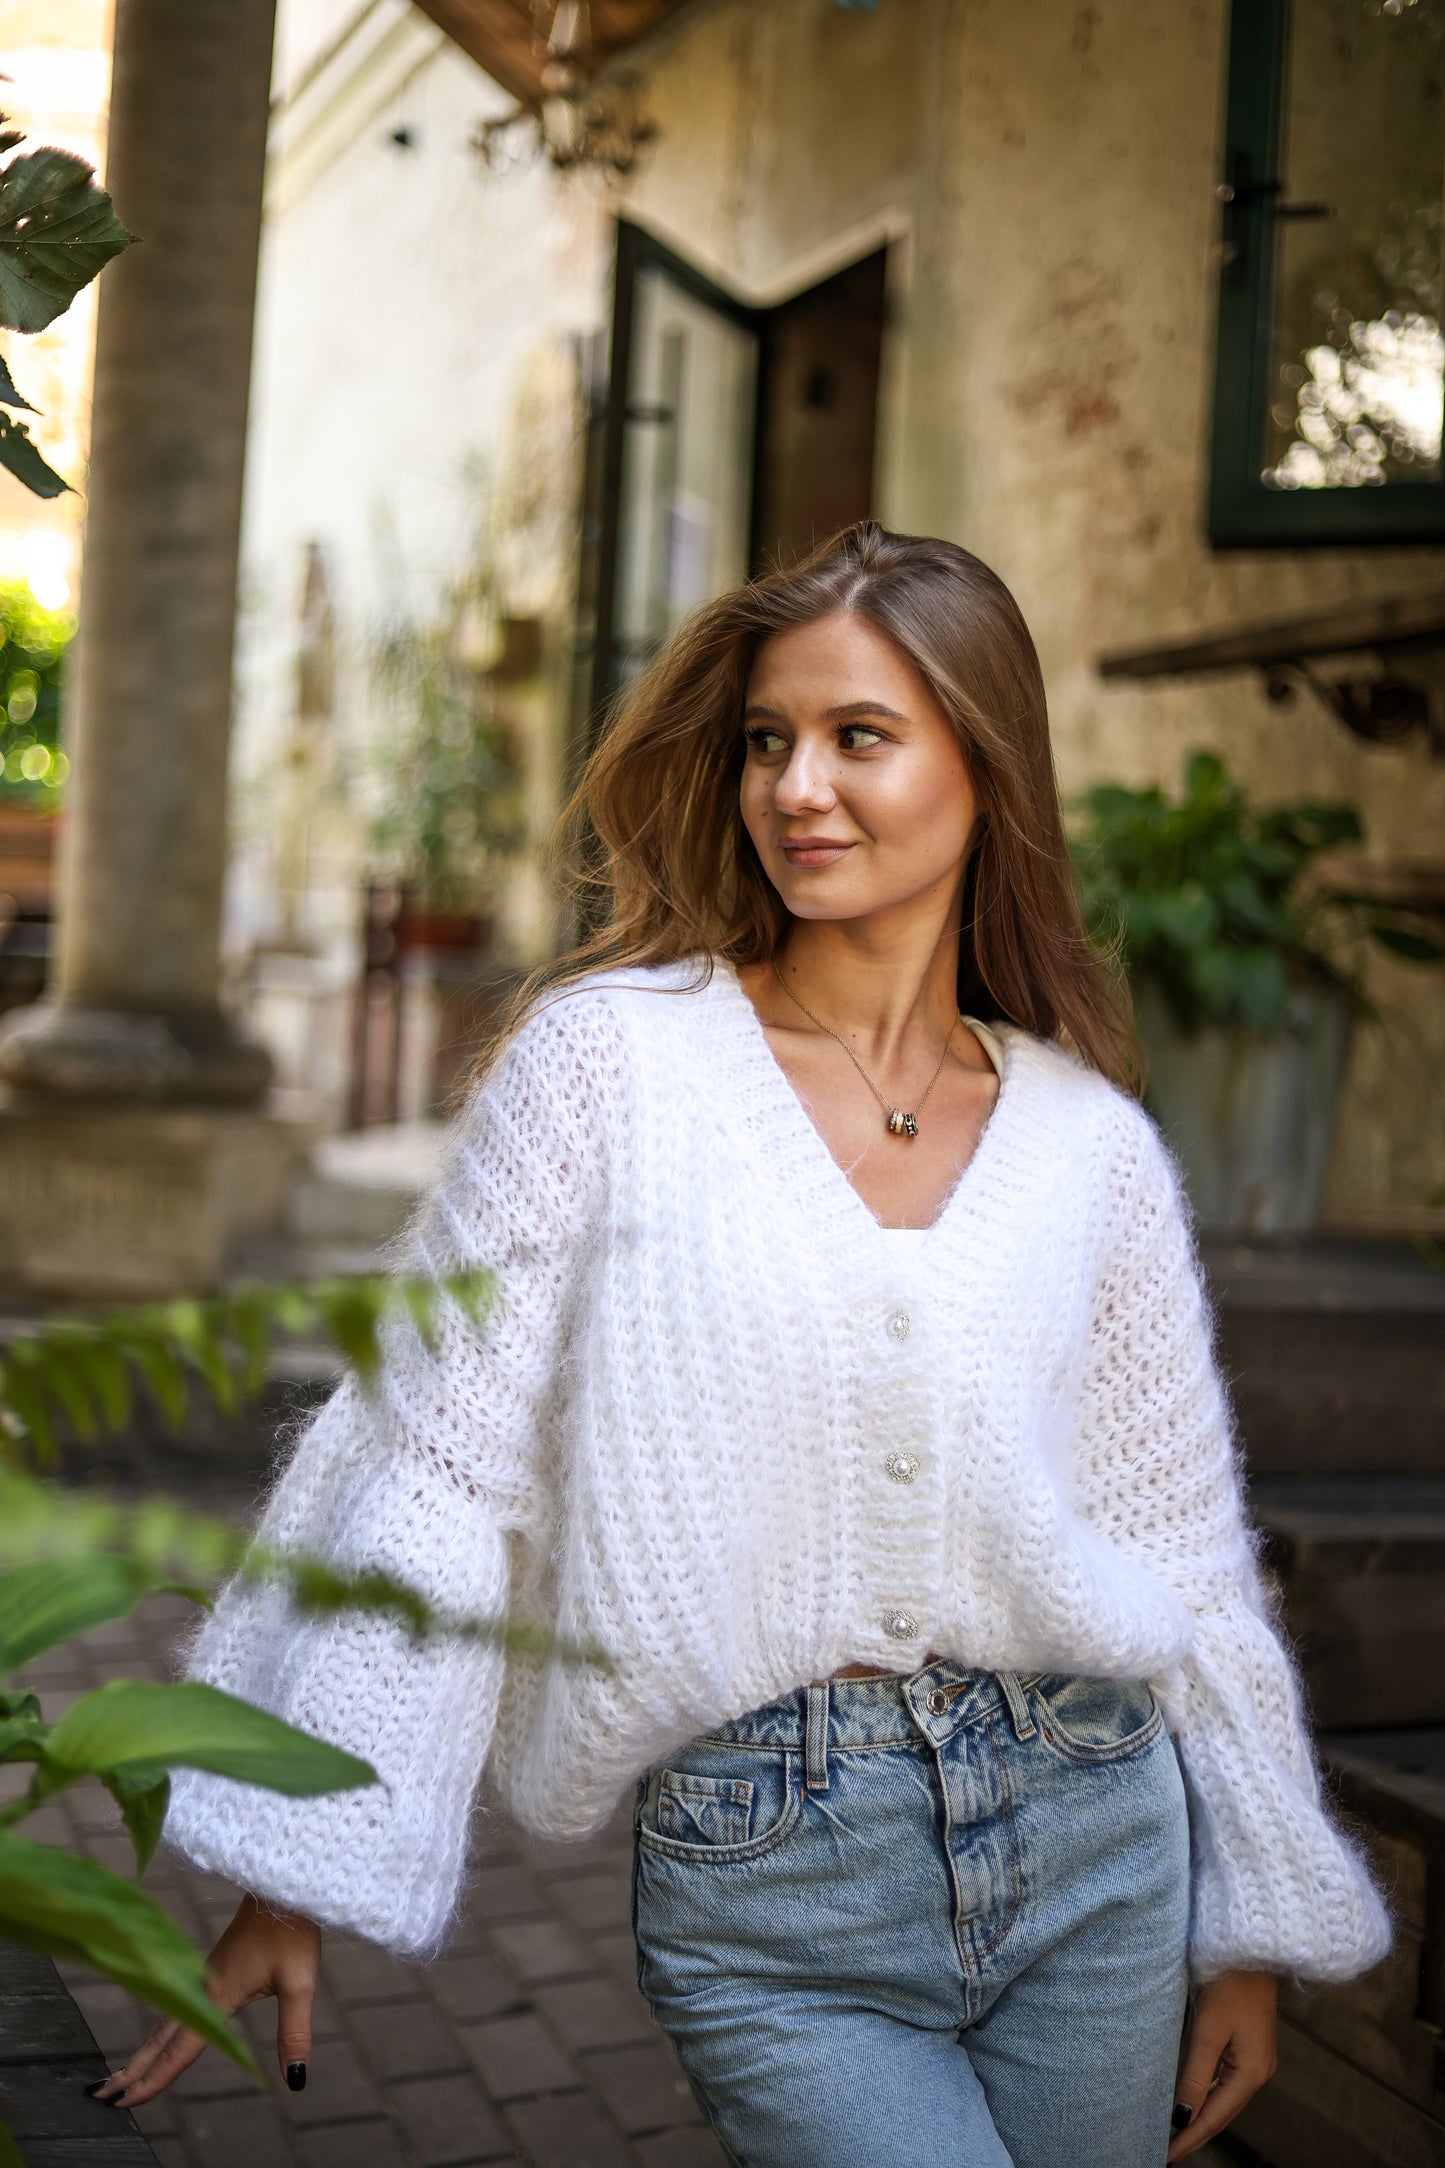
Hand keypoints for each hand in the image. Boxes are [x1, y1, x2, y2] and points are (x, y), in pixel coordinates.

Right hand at [87, 1894, 320, 2108]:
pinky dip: (160, 2029)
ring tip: (120, 2075)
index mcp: (219, 1994)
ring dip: (143, 2050)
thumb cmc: (292, 1932)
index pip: (180, 2048)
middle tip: (102, 2095)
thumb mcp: (299, 1984)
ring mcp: (204, 1976)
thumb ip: (293, 2033)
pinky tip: (159, 2036)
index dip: (154, 2078)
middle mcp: (203, 1987)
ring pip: (165, 2021)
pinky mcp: (211, 1967)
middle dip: (133, 2068)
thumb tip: (295, 2079)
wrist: (282, 1884)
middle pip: (160, 2037)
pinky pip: (176, 2004)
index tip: (126, 2101)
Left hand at [1167, 1968, 1277, 2158]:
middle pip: (1221, 2114)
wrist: (1252, 1952)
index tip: (1166, 2155)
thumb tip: (1182, 2115)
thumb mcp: (1208, 2031)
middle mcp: (1258, 2074)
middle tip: (1166, 2152)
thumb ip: (1195, 2076)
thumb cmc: (1230, 1986)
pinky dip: (1208, 2098)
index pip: (1214, 2117)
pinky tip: (1192, 2104)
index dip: (1189, 2138)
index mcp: (1252, 2074)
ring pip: (1224, 2101)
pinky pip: (1226, 2084)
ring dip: (1200, 2118)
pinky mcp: (1249, 2050)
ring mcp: (1256, 2063)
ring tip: (1174, 2135)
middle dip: (1195, 2134)